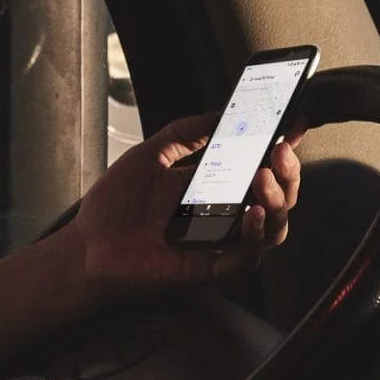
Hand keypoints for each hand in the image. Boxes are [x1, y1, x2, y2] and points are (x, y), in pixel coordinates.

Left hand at [66, 114, 302, 304]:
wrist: (85, 246)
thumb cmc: (114, 206)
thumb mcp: (151, 154)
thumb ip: (186, 132)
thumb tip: (221, 112)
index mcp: (212, 188)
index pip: (259, 168)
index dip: (281, 150)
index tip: (294, 126)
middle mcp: (222, 215)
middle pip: (277, 197)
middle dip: (288, 173)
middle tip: (280, 151)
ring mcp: (218, 242)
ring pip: (273, 228)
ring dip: (277, 201)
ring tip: (263, 178)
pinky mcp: (209, 267)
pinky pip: (246, 259)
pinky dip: (255, 237)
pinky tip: (250, 215)